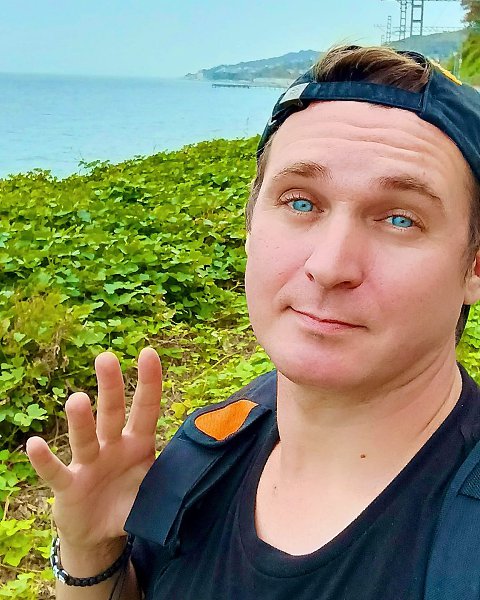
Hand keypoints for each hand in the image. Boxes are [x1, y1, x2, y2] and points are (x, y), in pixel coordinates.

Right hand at [26, 347, 161, 551]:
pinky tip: (34, 445)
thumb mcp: (156, 487)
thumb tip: (210, 462)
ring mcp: (89, 464)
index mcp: (138, 443)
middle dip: (111, 386)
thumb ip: (174, 473)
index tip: (148, 352)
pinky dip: (44, 460)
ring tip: (78, 400)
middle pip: (112, 412)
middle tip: (107, 358)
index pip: (146, 408)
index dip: (149, 382)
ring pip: (85, 438)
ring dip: (81, 420)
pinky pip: (55, 472)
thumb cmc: (130, 500)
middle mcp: (112, 446)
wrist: (101, 534)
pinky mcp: (68, 487)